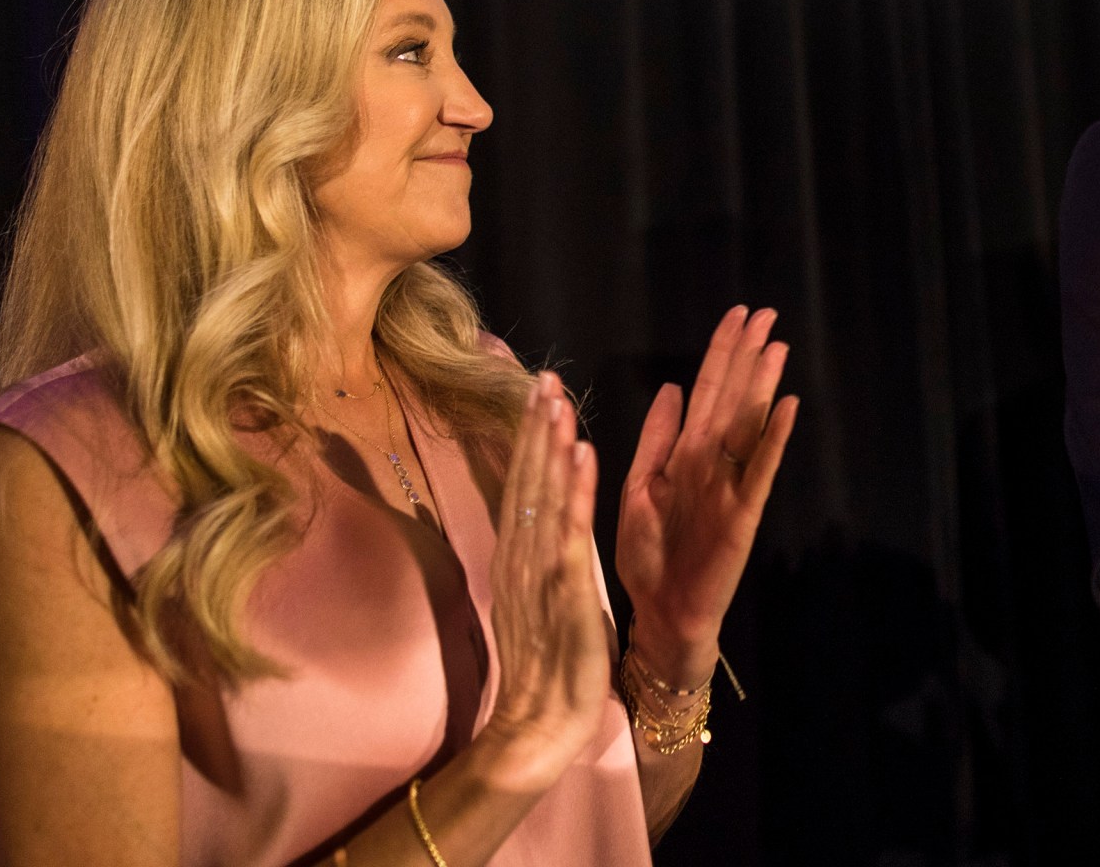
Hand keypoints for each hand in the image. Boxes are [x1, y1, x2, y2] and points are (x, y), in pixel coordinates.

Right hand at [474, 374, 612, 794]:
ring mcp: (538, 569)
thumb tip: (538, 525)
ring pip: (543, 493)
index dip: (528, 440)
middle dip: (535, 427)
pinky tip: (582, 452)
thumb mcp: (537, 600)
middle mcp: (519, 556)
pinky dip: (574, 487)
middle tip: (544, 377)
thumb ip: (536, 560)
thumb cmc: (547, 667)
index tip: (537, 397)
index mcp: (516, 559)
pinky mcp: (562, 587)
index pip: (521, 486)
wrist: (539, 722)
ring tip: (559, 397)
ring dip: (551, 442)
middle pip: (525, 479)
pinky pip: (568, 528)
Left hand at [615, 306, 801, 684]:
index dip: (722, 353)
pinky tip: (787, 407)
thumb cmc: (650, 556)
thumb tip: (672, 387)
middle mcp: (711, 463)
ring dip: (762, 385)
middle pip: (732, 398)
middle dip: (747, 356)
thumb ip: (657, 438)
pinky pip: (759, 471)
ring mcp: (729, 487)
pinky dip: (773, 439)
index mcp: (685, 455)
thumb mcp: (641, 485)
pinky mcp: (741, 516)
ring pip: (747, 425)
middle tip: (766, 313)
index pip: (707, 391)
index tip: (737, 314)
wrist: (660, 614)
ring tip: (777, 346)